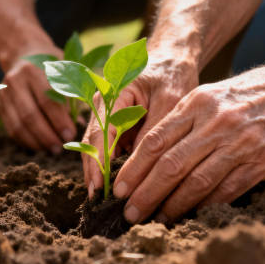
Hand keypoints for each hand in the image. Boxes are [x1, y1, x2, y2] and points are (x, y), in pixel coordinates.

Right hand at [0, 49, 76, 152]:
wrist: (24, 53)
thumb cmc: (52, 65)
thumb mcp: (65, 71)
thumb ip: (71, 96)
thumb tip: (78, 125)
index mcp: (34, 70)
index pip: (47, 100)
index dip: (59, 121)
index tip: (70, 135)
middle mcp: (15, 80)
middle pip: (30, 115)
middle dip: (47, 136)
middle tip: (60, 148)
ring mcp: (4, 93)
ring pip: (18, 125)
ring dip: (36, 142)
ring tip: (51, 150)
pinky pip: (11, 129)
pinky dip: (26, 141)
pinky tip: (39, 146)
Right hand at [83, 55, 197, 197]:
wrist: (171, 60)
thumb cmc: (172, 75)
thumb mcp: (170, 99)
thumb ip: (154, 129)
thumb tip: (141, 164)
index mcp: (113, 94)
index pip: (100, 133)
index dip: (98, 163)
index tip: (100, 188)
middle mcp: (101, 106)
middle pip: (91, 145)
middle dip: (94, 175)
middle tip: (98, 203)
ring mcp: (105, 117)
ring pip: (96, 151)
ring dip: (99, 175)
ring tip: (103, 203)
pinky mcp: (113, 127)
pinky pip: (108, 150)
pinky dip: (110, 169)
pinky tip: (116, 189)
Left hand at [113, 64, 264, 223]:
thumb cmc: (253, 91)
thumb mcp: (213, 93)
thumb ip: (184, 120)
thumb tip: (150, 153)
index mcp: (198, 102)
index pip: (155, 141)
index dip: (133, 169)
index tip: (118, 189)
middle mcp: (217, 122)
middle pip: (170, 166)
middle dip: (145, 194)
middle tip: (128, 213)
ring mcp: (241, 143)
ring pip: (196, 182)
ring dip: (172, 205)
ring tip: (155, 219)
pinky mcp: (263, 162)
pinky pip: (226, 190)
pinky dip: (205, 206)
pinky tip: (190, 215)